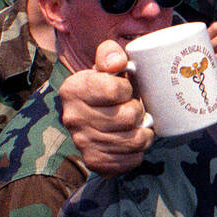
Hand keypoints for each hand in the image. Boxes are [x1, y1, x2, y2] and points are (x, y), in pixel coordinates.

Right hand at [59, 40, 151, 176]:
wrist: (91, 120)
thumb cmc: (104, 89)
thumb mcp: (104, 67)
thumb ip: (110, 54)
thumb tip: (118, 62)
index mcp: (73, 89)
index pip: (118, 89)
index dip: (128, 89)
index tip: (124, 89)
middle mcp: (73, 117)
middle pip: (129, 116)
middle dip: (138, 111)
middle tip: (133, 109)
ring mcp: (83, 142)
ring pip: (134, 140)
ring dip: (143, 132)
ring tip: (137, 125)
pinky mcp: (95, 162)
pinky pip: (132, 160)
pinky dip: (138, 151)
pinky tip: (130, 141)